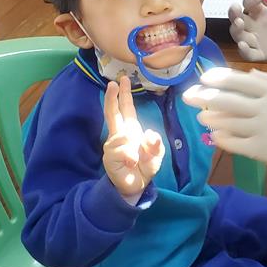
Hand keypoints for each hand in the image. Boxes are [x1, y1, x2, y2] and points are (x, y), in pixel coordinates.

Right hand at [102, 76, 163, 199]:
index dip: (124, 95)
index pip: (126, 109)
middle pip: (113, 113)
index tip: (121, 80)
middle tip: (112, 83)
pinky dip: (130, 157)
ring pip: (122, 136)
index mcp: (131, 130)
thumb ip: (156, 143)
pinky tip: (131, 163)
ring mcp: (113, 146)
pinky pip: (122, 151)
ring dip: (133, 147)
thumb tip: (148, 133)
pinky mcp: (109, 157)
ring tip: (136, 160)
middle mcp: (120, 135)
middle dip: (112, 98)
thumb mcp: (157, 155)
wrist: (136, 186)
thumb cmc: (145, 167)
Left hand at [183, 68, 266, 201]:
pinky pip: (233, 143)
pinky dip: (221, 139)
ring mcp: (262, 130)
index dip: (217, 78)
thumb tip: (247, 72)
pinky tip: (215, 136)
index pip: (237, 79)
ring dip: (210, 118)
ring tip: (202, 117)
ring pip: (226, 122)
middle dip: (203, 97)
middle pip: (226, 100)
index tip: (204, 78)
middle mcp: (265, 107)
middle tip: (189, 96)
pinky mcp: (261, 151)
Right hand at [228, 0, 266, 63]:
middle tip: (236, 8)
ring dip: (235, 30)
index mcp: (264, 11)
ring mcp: (261, 40)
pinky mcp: (266, 54)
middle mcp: (259, 25)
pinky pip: (250, 54)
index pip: (248, 3)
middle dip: (233, 13)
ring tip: (240, 24)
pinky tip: (244, 44)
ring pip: (239, 36)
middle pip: (238, 19)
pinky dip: (244, 50)